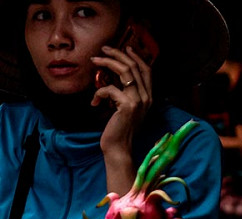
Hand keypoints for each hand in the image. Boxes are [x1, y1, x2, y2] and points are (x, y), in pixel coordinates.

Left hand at [91, 46, 153, 162]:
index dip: (136, 56)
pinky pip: (110, 89)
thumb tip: (112, 78)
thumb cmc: (117, 129)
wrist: (118, 148)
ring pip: (125, 72)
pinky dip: (99, 93)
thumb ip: (123, 93)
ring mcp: (139, 100)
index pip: (146, 70)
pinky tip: (93, 103)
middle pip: (134, 66)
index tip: (124, 47)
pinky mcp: (127, 106)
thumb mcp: (123, 108)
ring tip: (94, 60)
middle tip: (104, 49)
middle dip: (118, 54)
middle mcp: (147, 96)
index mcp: (148, 96)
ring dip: (107, 63)